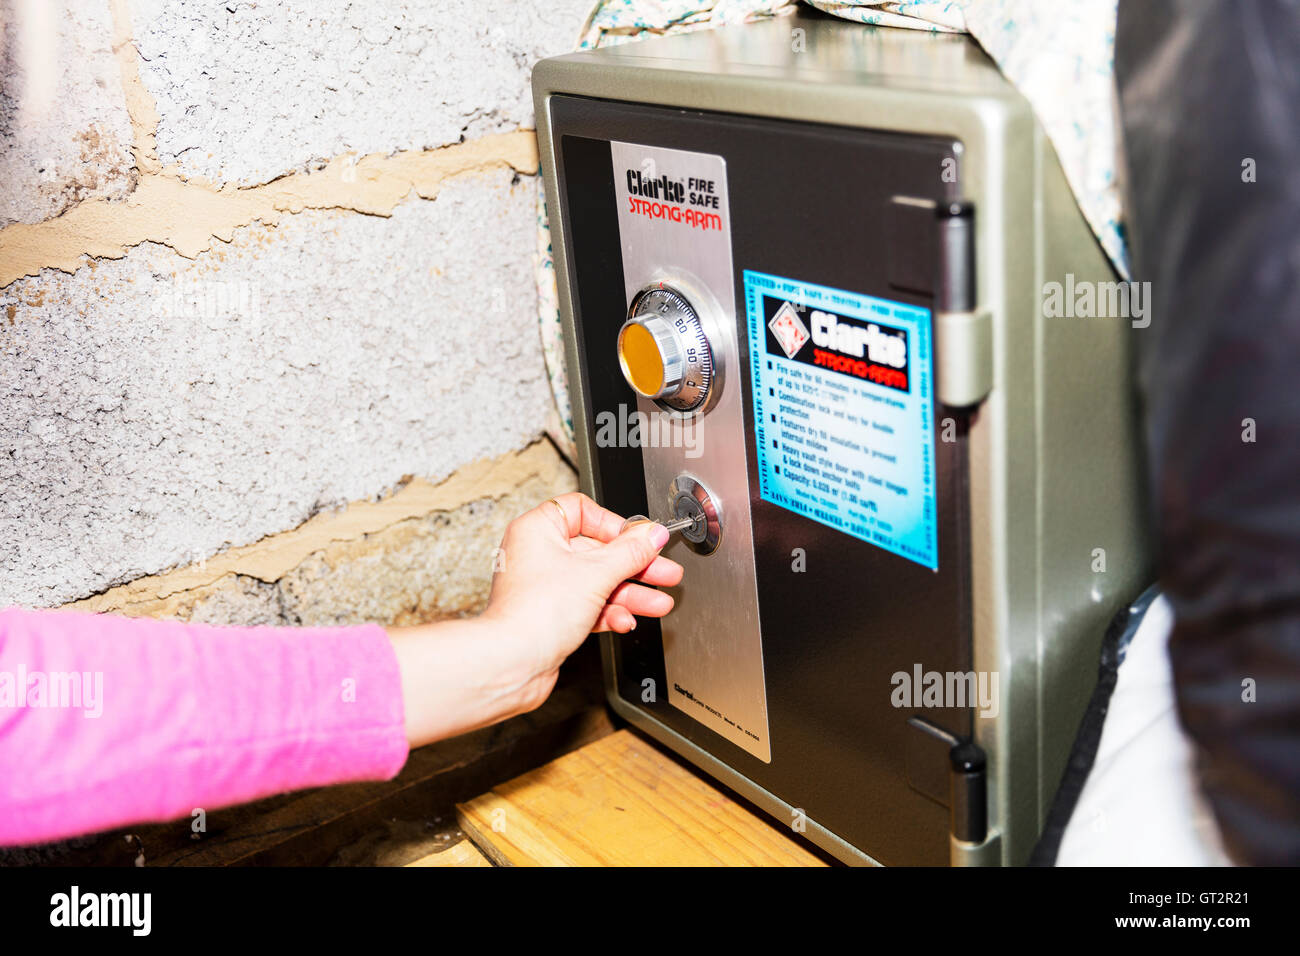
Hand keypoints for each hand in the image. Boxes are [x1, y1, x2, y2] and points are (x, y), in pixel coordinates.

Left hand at [388, 493, 682, 746]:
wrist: (513, 663)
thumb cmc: (535, 613)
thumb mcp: (597, 573)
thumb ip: (631, 551)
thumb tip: (653, 534)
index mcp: (538, 530)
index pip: (582, 511)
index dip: (615, 525)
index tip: (640, 539)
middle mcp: (538, 555)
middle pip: (596, 550)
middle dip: (634, 566)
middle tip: (663, 572)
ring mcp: (544, 587)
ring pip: (596, 582)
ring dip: (629, 593)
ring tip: (658, 603)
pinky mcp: (551, 615)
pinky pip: (587, 606)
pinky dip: (609, 613)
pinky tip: (626, 621)